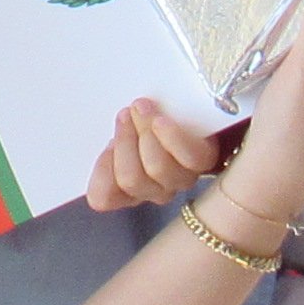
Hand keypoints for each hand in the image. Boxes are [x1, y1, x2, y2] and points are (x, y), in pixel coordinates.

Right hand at [82, 95, 239, 213]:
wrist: (194, 106)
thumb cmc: (156, 117)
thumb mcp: (123, 127)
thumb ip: (110, 136)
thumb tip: (99, 137)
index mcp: (126, 186)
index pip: (103, 198)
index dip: (101, 175)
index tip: (105, 145)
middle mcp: (155, 190)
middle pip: (132, 179)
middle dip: (125, 142)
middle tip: (125, 113)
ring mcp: (181, 178)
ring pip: (156, 168)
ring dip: (144, 134)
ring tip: (141, 107)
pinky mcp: (204, 161)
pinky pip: (188, 157)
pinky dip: (171, 138)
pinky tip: (161, 120)